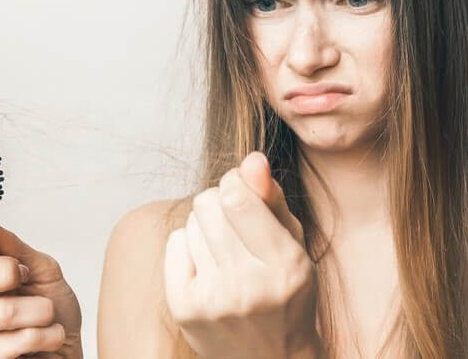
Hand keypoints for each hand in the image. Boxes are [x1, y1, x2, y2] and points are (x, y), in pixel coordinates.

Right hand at [0, 207, 82, 357]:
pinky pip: (11, 345)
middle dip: (2, 273)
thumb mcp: (42, 272)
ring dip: (39, 312)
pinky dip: (43, 336)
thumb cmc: (53, 311)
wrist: (67, 350)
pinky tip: (44, 339)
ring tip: (46, 318)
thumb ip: (14, 248)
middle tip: (24, 278)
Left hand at [164, 152, 326, 358]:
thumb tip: (252, 158)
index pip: (238, 198)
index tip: (242, 190)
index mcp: (284, 265)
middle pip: (209, 205)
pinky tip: (206, 263)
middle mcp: (247, 284)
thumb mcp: (293, 243)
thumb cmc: (286, 293)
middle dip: (219, 202)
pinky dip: (187, 245)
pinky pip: (174, 243)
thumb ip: (272, 199)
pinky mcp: (184, 308)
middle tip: (234, 223)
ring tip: (224, 250)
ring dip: (205, 225)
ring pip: (191, 222)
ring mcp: (212, 299)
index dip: (235, 182)